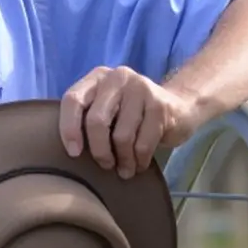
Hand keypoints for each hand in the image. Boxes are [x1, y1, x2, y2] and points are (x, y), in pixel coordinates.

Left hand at [60, 66, 202, 178]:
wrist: (178, 107)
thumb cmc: (133, 115)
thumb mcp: (108, 108)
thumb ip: (88, 117)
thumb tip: (69, 151)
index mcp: (98, 77)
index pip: (73, 100)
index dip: (69, 128)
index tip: (74, 153)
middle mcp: (118, 77)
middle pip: (96, 120)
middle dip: (99, 151)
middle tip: (105, 166)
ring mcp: (141, 88)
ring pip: (121, 136)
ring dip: (123, 160)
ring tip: (125, 170)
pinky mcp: (160, 105)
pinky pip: (143, 144)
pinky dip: (139, 161)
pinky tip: (139, 164)